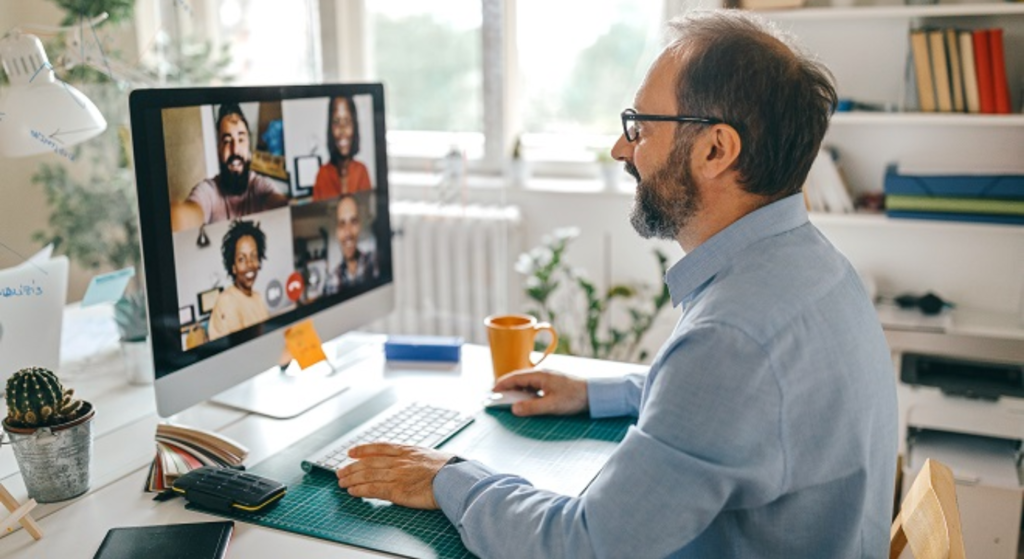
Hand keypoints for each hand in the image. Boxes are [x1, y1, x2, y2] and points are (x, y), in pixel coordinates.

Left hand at [336, 443, 452, 509]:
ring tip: (342, 482)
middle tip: (340, 471)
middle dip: (352, 466)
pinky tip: (352, 491)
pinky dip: (360, 490)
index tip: (352, 452)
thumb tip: (415, 463)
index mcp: (407, 450)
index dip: (363, 449)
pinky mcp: (396, 490)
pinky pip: (373, 489)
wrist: (454, 478)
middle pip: (369, 462)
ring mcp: (396, 475)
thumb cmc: (449, 469)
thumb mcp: (431, 456)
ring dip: (352, 478)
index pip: (379, 448)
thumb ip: (417, 458)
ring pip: (367, 475)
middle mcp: (399, 461)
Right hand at [492, 368, 587, 416]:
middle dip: (507, 386)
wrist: (594, 394)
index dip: (502, 384)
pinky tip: (526, 399)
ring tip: (509, 399)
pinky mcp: (553, 383)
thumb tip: (514, 408)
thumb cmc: (574, 397)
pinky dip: (526, 391)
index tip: (492, 391)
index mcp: (540, 376)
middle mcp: (542, 374)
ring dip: (517, 389)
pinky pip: (534, 385)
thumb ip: (532, 407)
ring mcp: (548, 378)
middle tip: (497, 395)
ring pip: (526, 382)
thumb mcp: (551, 405)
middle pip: (519, 378)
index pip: (515, 377)